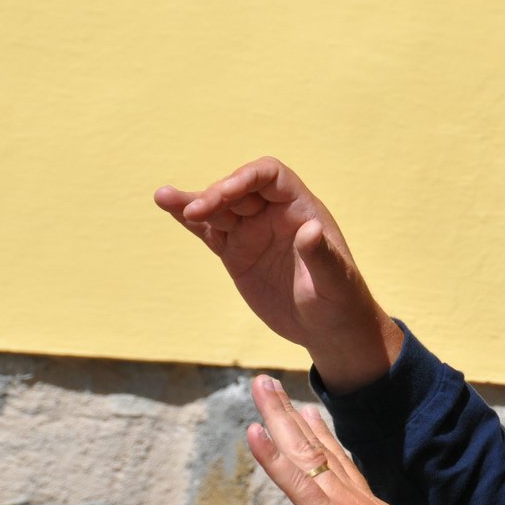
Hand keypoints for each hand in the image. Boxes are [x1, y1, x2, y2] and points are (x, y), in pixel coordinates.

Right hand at [155, 157, 400, 390]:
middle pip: (238, 189)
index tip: (224, 194)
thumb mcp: (335, 282)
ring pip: (219, 209)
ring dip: (193, 203)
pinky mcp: (237, 255)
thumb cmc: (340, 301)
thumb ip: (322, 255)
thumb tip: (310, 228)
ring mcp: (253, 234)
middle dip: (216, 195)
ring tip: (164, 197)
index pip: (270, 176)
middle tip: (195, 212)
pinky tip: (169, 207)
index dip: (245, 178)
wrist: (328, 328)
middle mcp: (274, 214)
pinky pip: (210, 232)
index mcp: (301, 209)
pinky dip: (190, 221)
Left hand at [248, 375, 446, 504]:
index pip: (339, 466)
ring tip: (261, 386)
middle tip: (271, 385)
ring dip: (278, 417)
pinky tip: (254, 432)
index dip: (323, 437)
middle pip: (318, 448)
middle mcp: (354, 497)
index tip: (308, 413)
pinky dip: (271, 456)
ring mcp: (341, 502)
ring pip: (304, 452)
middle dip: (292, 415)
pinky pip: (295, 480)